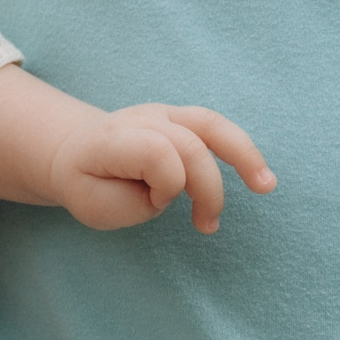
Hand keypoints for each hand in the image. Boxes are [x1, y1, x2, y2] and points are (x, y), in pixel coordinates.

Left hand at [50, 105, 275, 232]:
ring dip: (243, 156)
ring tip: (265, 186)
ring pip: (210, 124)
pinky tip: (259, 177)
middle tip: (208, 226)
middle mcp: (141, 119)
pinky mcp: (180, 118)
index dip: (167, 185)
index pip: (157, 151)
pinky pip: (217, 128)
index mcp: (114, 139)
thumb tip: (174, 188)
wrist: (73, 152)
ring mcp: (163, 114)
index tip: (156, 204)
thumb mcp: (93, 205)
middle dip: (208, 188)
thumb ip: (132, 201)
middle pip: (190, 143)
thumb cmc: (87, 185)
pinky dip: (241, 151)